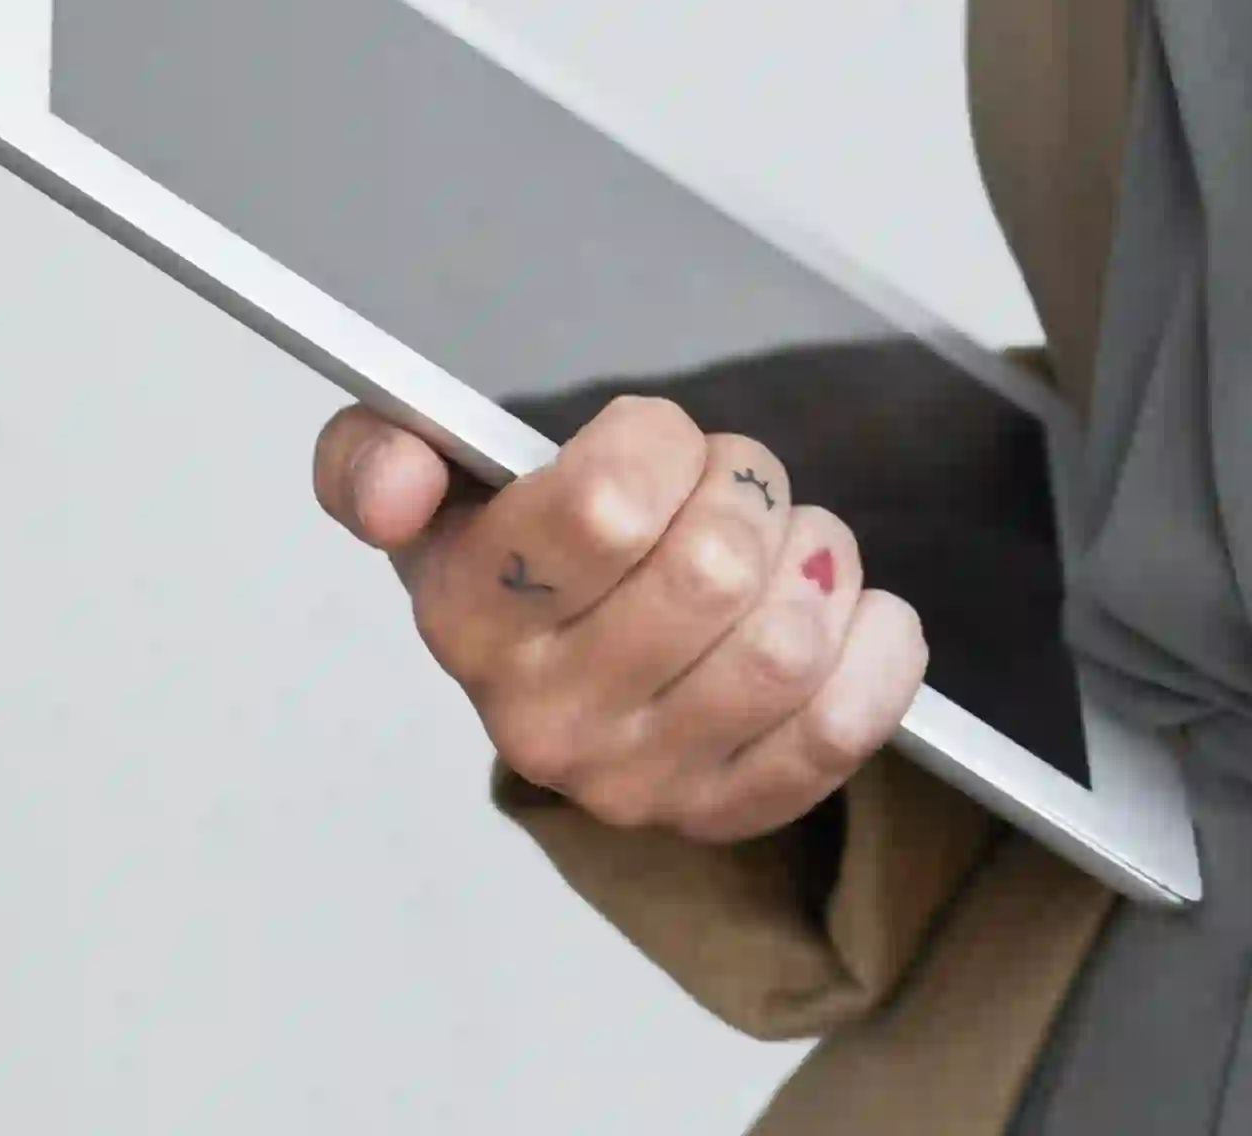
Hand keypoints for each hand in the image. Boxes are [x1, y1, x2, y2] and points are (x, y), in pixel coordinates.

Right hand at [313, 392, 929, 841]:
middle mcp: (545, 720)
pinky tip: (843, 609)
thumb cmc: (521, 548)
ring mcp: (640, 782)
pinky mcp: (732, 809)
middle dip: (747, 490)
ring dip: (811, 559)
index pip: (607, 505)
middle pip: (718, 568)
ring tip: (779, 547)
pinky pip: (842, 726)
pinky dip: (874, 646)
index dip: (661, 442)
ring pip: (788, 640)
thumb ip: (377, 454)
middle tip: (728, 489)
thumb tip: (396, 485)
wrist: (563, 667)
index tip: (654, 444)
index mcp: (468, 620)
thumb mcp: (437, 478)